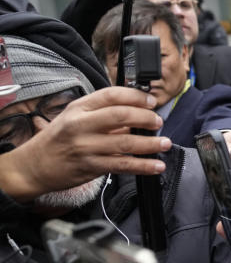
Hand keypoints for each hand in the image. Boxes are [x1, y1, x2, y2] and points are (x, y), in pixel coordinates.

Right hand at [0, 87, 170, 202]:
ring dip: (150, 144)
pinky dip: (143, 166)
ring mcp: (86, 147)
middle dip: (146, 118)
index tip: (151, 102)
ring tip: (165, 143)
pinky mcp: (91, 166)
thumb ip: (102, 113)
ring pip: (125, 143)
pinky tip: (156, 166)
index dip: (136, 97)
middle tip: (158, 122)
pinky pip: (122, 165)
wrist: (33, 166)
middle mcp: (82, 125)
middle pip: (121, 116)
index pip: (111, 95)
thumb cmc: (57, 139)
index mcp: (79, 108)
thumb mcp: (73, 117)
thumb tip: (135, 113)